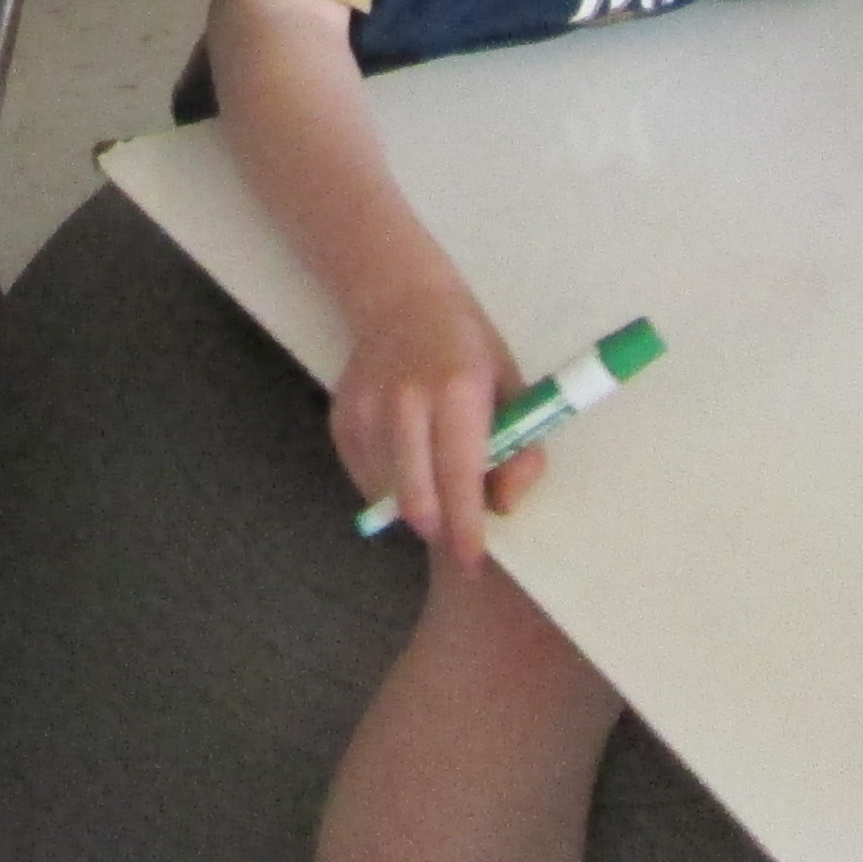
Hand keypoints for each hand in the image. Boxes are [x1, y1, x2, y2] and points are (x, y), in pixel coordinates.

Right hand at [330, 273, 542, 572]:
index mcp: (458, 391)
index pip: (460, 478)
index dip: (467, 529)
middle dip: (438, 530)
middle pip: (416, 499)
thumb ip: (521, 452)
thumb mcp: (514, 390)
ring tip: (433, 482)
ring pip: (389, 496)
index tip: (473, 562)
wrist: (401, 299)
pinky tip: (406, 459)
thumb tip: (503, 507)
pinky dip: (388, 487)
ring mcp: (367, 409)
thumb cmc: (470, 350)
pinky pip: (366, 478)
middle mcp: (406, 400)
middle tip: (454, 533)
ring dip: (413, 507)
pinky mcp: (341, 418)